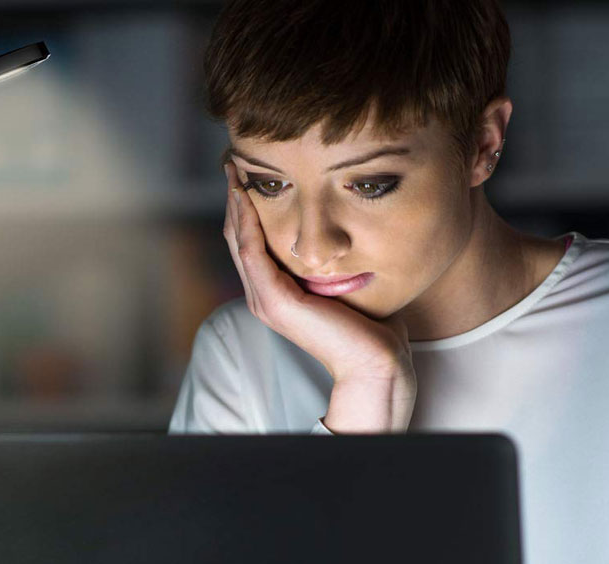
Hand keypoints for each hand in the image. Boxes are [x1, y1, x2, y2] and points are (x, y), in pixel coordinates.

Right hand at [223, 163, 417, 423]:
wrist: (375, 362)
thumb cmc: (372, 327)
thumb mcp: (347, 282)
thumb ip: (336, 261)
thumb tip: (349, 231)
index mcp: (275, 292)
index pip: (251, 240)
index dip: (246, 205)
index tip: (250, 169)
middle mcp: (263, 295)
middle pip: (237, 234)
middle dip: (234, 196)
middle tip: (233, 158)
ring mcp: (264, 300)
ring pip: (239, 238)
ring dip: (234, 201)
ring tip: (234, 167)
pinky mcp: (274, 301)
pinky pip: (252, 251)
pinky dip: (246, 220)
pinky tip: (246, 193)